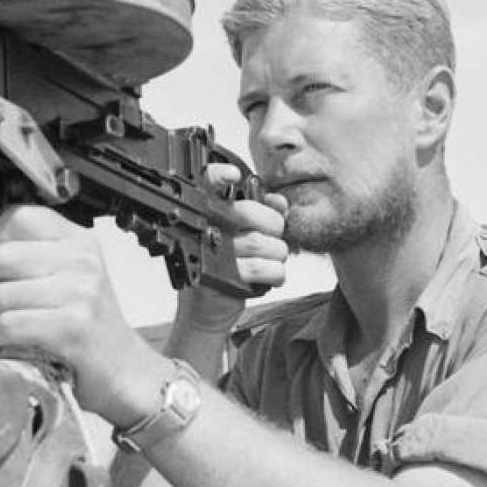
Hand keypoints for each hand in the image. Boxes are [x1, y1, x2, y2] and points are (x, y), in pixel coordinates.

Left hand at [0, 204, 161, 422]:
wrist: (124, 369)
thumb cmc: (88, 322)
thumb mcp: (66, 272)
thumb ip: (25, 246)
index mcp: (80, 240)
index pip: (19, 216)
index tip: (1, 262)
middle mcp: (83, 261)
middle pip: (0, 257)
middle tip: (6, 303)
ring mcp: (80, 293)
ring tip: (13, 324)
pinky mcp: (71, 328)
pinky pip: (8, 325)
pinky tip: (12, 341)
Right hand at [175, 164, 289, 336]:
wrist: (208, 311)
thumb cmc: (227, 269)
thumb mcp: (242, 237)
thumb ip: (261, 215)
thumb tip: (280, 202)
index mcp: (209, 216)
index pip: (206, 186)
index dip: (217, 176)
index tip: (233, 175)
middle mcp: (207, 231)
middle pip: (249, 213)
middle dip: (273, 225)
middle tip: (274, 237)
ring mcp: (213, 255)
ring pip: (262, 243)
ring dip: (277, 254)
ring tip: (270, 260)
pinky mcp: (225, 279)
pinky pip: (264, 269)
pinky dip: (275, 273)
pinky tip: (268, 276)